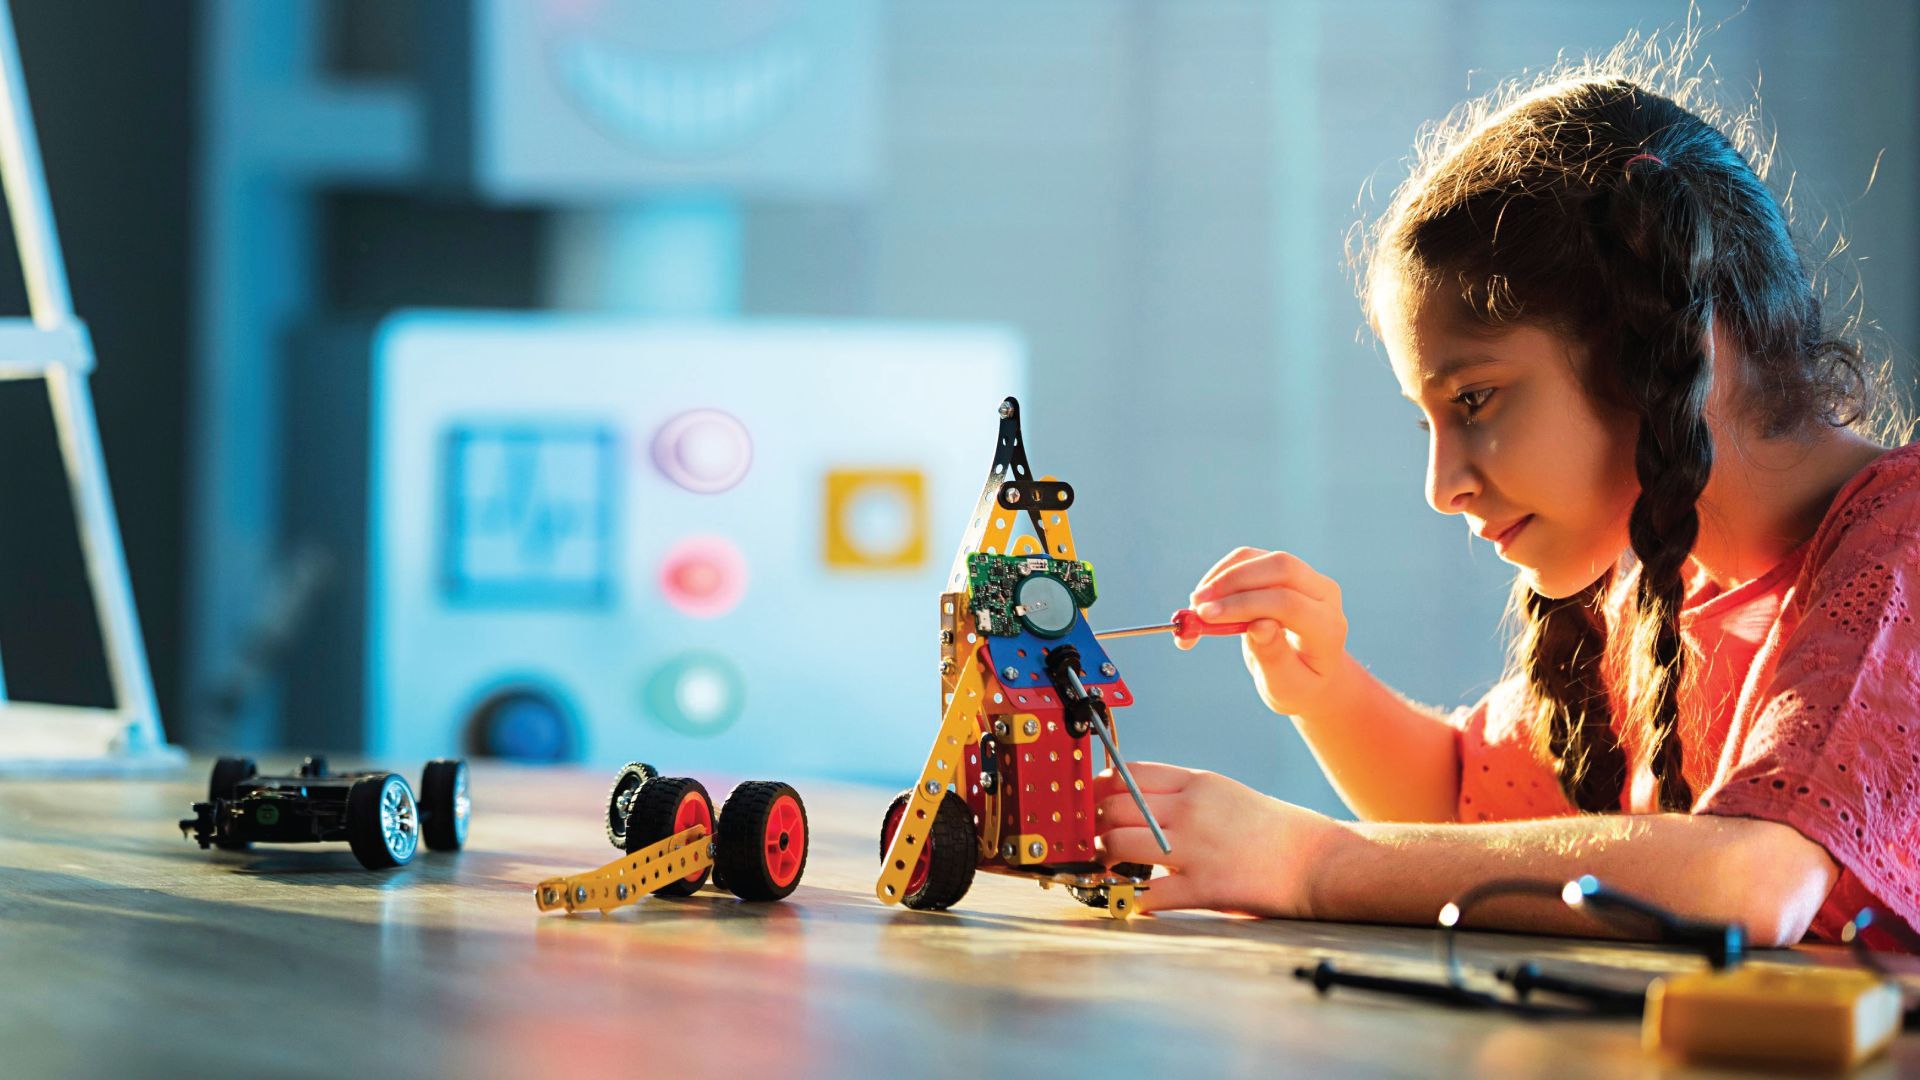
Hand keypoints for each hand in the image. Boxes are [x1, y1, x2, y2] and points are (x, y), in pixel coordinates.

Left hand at [1093, 762, 1348, 916]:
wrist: (1317, 860)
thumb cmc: (1272, 829)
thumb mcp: (1224, 794)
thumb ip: (1182, 795)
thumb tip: (1133, 802)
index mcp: (1196, 782)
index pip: (1128, 774)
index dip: (1100, 789)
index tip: (1091, 802)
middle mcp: (1190, 809)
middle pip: (1114, 807)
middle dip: (1096, 825)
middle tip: (1096, 839)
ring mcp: (1195, 848)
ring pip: (1120, 845)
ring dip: (1106, 859)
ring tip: (1111, 868)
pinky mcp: (1204, 887)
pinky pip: (1149, 894)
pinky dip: (1130, 899)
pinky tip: (1128, 901)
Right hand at [1185, 548, 1350, 719]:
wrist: (1309, 671)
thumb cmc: (1297, 684)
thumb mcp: (1286, 685)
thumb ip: (1274, 657)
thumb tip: (1258, 624)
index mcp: (1327, 626)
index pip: (1288, 603)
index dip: (1244, 605)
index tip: (1206, 618)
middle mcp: (1322, 593)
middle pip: (1280, 567)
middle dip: (1233, 581)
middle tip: (1196, 604)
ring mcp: (1305, 577)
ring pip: (1260, 558)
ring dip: (1222, 576)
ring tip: (1195, 605)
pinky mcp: (1283, 570)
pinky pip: (1249, 559)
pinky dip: (1222, 574)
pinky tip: (1205, 597)